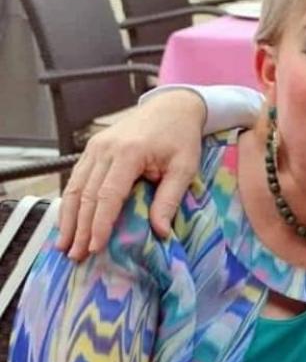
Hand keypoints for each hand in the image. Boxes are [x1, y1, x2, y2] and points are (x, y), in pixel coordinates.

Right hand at [57, 89, 206, 259]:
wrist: (172, 107)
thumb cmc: (181, 138)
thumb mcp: (185, 168)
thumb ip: (170, 199)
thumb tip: (160, 231)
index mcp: (129, 153)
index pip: (108, 195)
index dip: (100, 224)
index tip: (95, 247)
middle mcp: (106, 149)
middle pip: (86, 194)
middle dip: (79, 227)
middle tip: (75, 255)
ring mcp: (95, 146)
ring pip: (75, 186)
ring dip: (68, 217)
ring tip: (65, 244)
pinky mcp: (92, 147)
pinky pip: (77, 177)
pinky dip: (70, 201)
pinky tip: (68, 220)